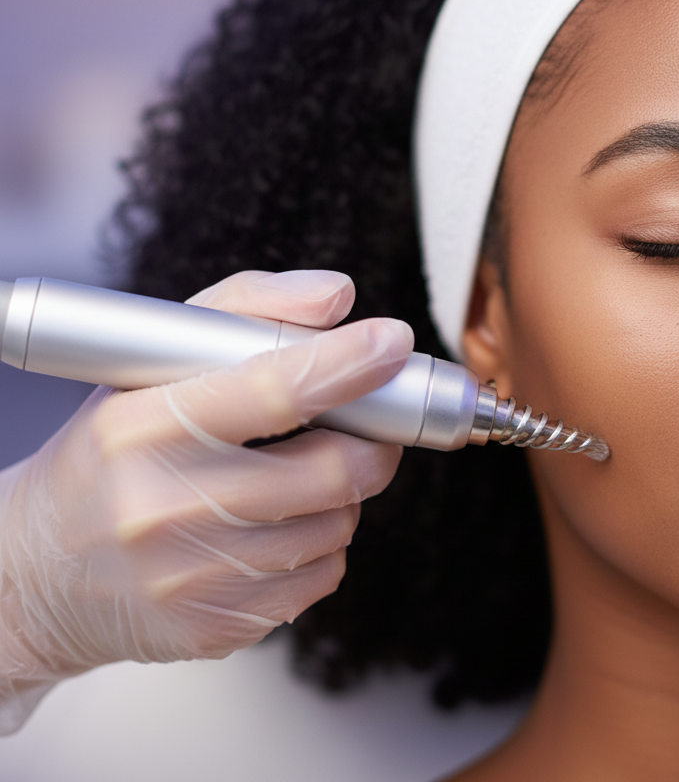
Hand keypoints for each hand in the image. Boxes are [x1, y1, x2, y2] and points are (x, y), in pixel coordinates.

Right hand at [0, 270, 411, 733]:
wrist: (37, 573)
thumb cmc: (110, 452)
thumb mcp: (154, 363)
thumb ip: (246, 309)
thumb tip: (338, 298)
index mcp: (144, 428)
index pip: (273, 389)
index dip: (349, 363)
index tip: (393, 342)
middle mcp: (163, 507)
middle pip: (332, 470)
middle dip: (375, 440)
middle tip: (369, 422)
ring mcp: (190, 578)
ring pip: (338, 523)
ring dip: (343, 492)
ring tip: (297, 474)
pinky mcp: (217, 627)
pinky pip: (321, 575)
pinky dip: (320, 542)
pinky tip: (276, 526)